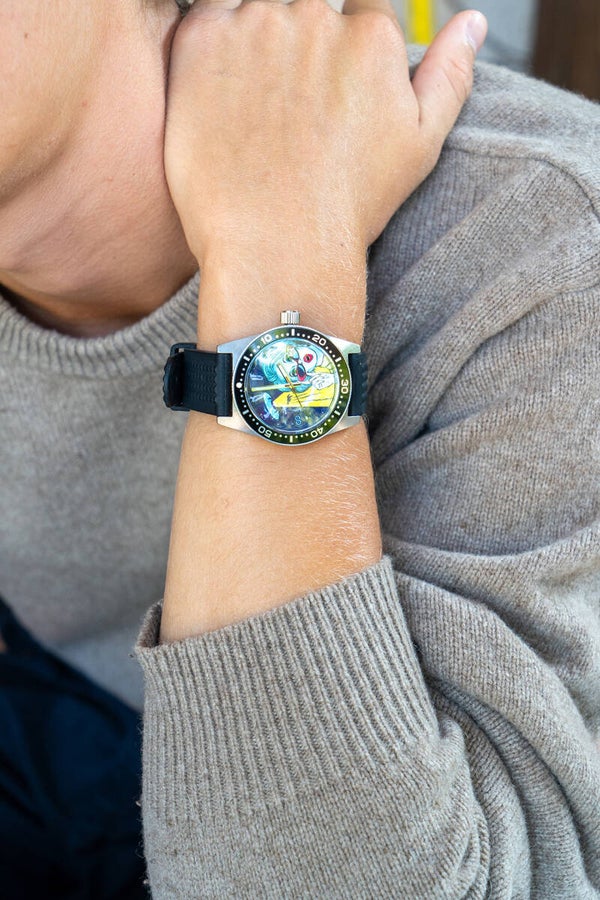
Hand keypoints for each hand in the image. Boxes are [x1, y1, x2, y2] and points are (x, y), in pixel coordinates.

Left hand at [163, 0, 486, 263]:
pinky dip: (211, 48)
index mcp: (371, 37)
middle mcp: (315, 18)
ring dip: (253, 46)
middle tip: (284, 112)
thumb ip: (450, 75)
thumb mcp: (421, 146)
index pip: (359, 9)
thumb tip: (473, 22)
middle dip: (296, 48)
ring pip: (256, 9)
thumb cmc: (349, 208)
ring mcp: (256, 26)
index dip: (339, 53)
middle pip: (305, 6)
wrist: (276, 247)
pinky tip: (218, 98)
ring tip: (251, 112)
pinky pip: (204, 14)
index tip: (322, 96)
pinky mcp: (201, 42)